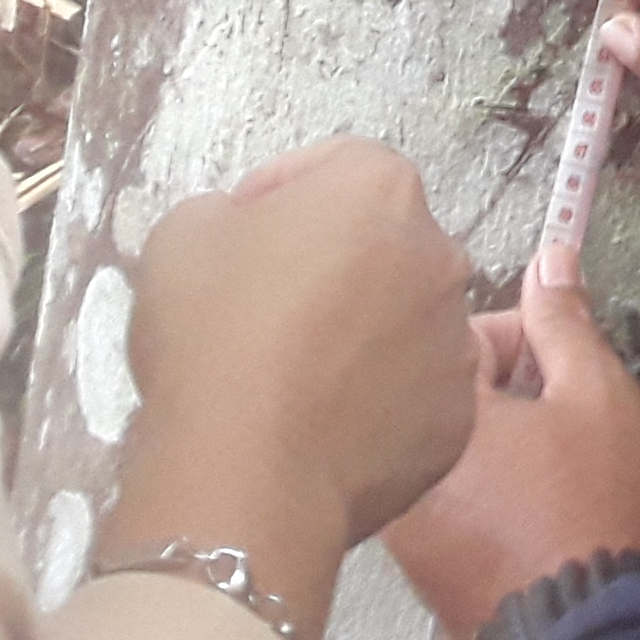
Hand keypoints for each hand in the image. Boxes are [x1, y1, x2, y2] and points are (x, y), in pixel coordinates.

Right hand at [101, 140, 478, 627]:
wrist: (245, 472)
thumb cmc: (214, 335)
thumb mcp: (183, 235)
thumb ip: (228, 212)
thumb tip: (249, 234)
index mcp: (381, 190)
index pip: (337, 166)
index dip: (282, 191)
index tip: (241, 230)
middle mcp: (439, 255)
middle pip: (384, 243)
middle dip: (334, 261)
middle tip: (270, 305)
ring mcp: (456, 342)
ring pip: (406, 320)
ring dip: (364, 332)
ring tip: (299, 377)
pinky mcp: (455, 421)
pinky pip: (414, 395)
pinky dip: (379, 402)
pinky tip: (326, 426)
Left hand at [381, 277, 639, 639]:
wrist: (603, 630)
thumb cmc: (603, 516)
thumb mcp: (599, 396)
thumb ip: (565, 323)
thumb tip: (550, 261)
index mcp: (441, 415)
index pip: (464, 336)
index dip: (526, 340)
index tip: (562, 359)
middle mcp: (407, 473)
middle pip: (449, 395)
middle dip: (509, 394)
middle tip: (565, 416)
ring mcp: (411, 533)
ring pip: (453, 455)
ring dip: (497, 449)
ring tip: (553, 470)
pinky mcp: (429, 577)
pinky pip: (453, 511)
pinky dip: (488, 502)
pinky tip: (536, 513)